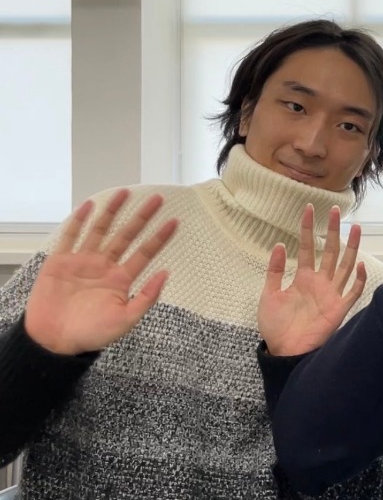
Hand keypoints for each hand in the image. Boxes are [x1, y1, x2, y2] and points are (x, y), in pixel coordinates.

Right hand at [25, 189, 176, 355]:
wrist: (55, 342)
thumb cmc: (91, 335)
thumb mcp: (126, 320)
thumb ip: (147, 297)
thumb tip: (167, 273)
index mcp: (121, 279)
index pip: (145, 253)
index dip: (159, 237)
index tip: (174, 221)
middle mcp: (104, 266)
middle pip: (126, 236)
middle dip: (141, 217)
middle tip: (157, 199)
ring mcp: (82, 262)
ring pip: (100, 230)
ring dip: (112, 212)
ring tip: (124, 193)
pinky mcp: (60, 262)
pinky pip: (70, 237)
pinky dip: (78, 221)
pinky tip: (88, 206)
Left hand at [258, 204, 367, 356]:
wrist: (285, 351)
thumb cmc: (276, 326)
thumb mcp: (269, 295)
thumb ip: (274, 271)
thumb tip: (279, 245)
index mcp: (303, 278)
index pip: (309, 248)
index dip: (308, 229)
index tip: (308, 209)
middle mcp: (320, 282)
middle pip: (331, 251)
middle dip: (333, 230)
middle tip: (335, 210)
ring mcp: (332, 294)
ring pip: (345, 265)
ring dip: (352, 247)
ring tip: (356, 227)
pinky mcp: (340, 309)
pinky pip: (353, 292)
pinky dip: (359, 279)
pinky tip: (362, 265)